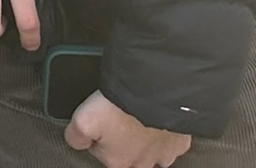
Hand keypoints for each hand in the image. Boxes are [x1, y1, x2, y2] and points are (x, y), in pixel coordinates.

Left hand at [65, 91, 191, 167]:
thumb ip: (75, 135)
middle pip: (131, 158)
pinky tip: (159, 117)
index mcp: (119, 162)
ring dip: (147, 139)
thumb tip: (75, 140)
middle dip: (125, 141)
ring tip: (140, 118)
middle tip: (120, 118)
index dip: (98, 140)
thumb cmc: (120, 107)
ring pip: (154, 152)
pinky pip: (173, 140)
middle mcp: (143, 162)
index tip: (99, 123)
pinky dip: (167, 130)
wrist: (154, 93)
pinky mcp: (180, 141)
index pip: (105, 158)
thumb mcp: (82, 120)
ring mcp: (164, 153)